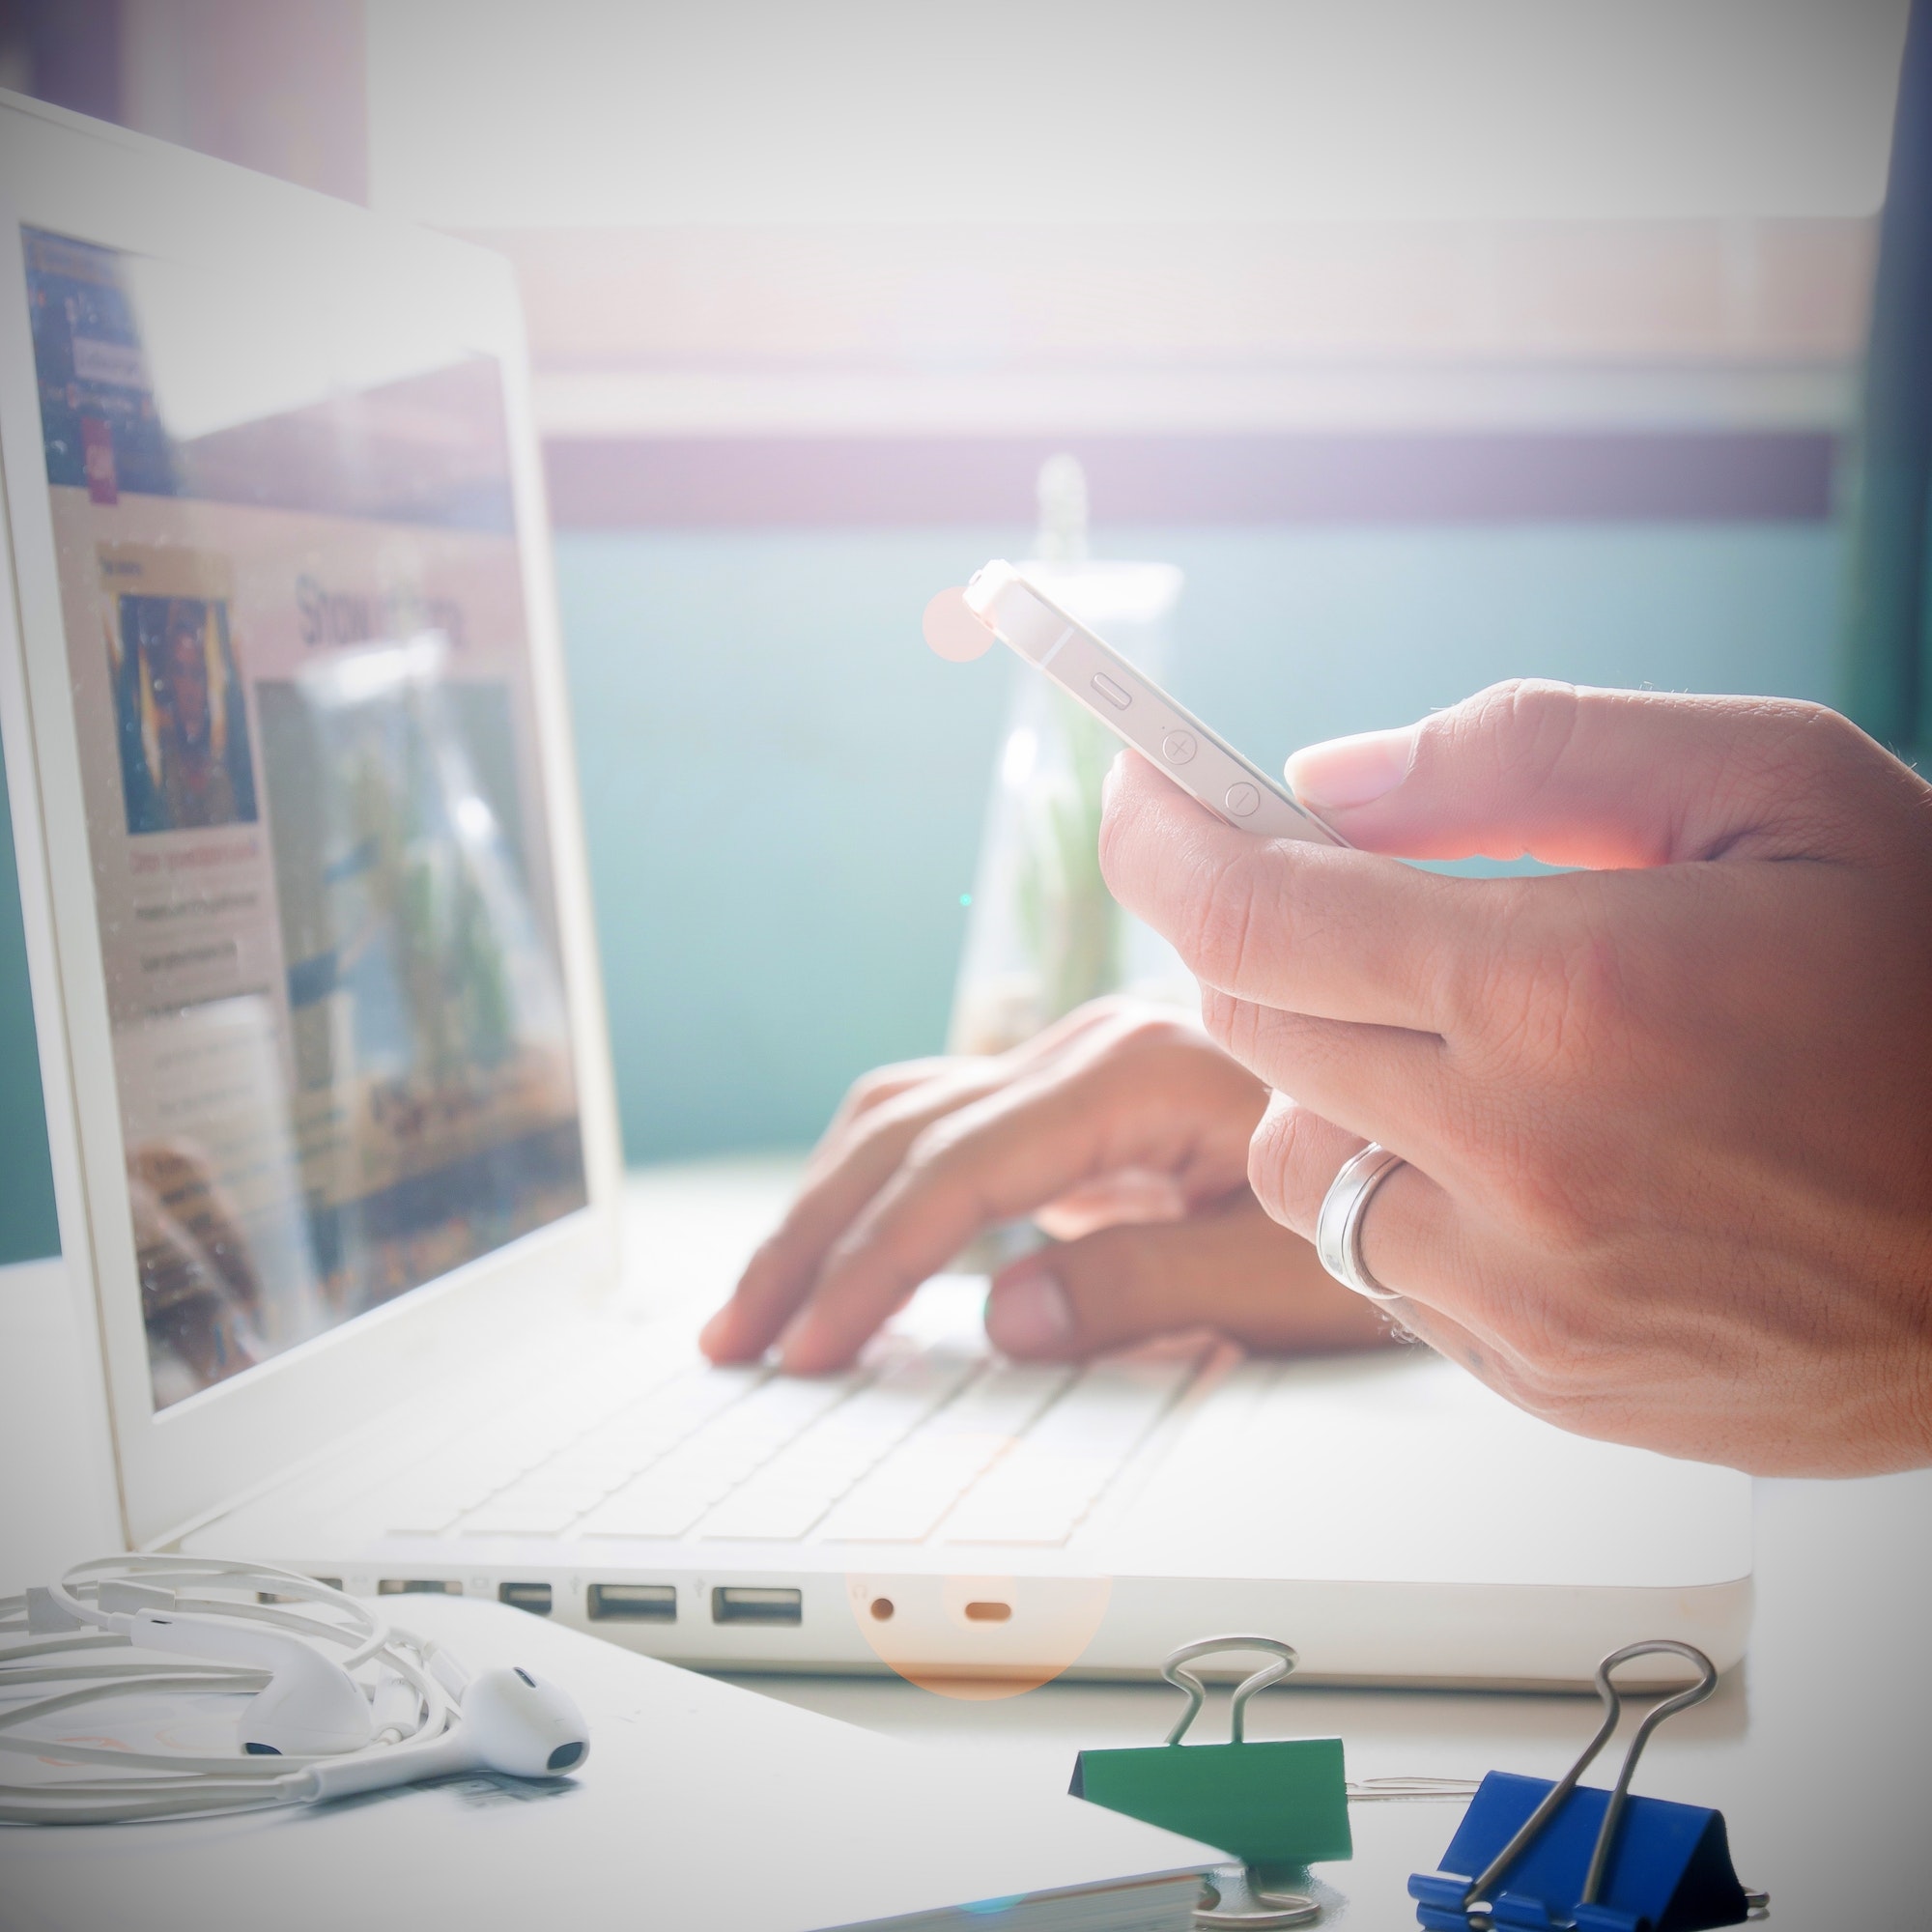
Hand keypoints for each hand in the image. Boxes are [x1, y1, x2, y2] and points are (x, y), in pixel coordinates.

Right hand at [700, 998, 1388, 1372]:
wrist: (1453, 1136)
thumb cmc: (1393, 1203)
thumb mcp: (1291, 1272)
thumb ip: (1147, 1289)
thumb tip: (1005, 1320)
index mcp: (1140, 1075)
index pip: (962, 1167)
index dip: (873, 1261)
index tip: (812, 1346)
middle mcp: (1091, 1051)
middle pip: (906, 1132)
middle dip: (813, 1236)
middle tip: (739, 1337)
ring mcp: (1077, 1071)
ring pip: (908, 1116)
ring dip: (825, 1205)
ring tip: (760, 1302)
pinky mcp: (1076, 1107)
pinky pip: (946, 1132)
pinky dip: (878, 1189)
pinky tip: (843, 1247)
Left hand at [1099, 680, 1931, 1474]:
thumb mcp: (1780, 791)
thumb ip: (1530, 756)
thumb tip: (1324, 780)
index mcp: (1566, 987)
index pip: (1248, 911)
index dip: (1159, 839)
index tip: (1141, 796)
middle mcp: (1517, 1154)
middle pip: (1246, 1025)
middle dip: (1265, 938)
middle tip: (1351, 894)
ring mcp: (1522, 1288)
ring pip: (1294, 1158)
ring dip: (1330, 1075)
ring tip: (1472, 1041)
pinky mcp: (1541, 1373)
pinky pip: (1382, 1260)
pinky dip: (1407, 1186)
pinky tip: (1534, 1152)